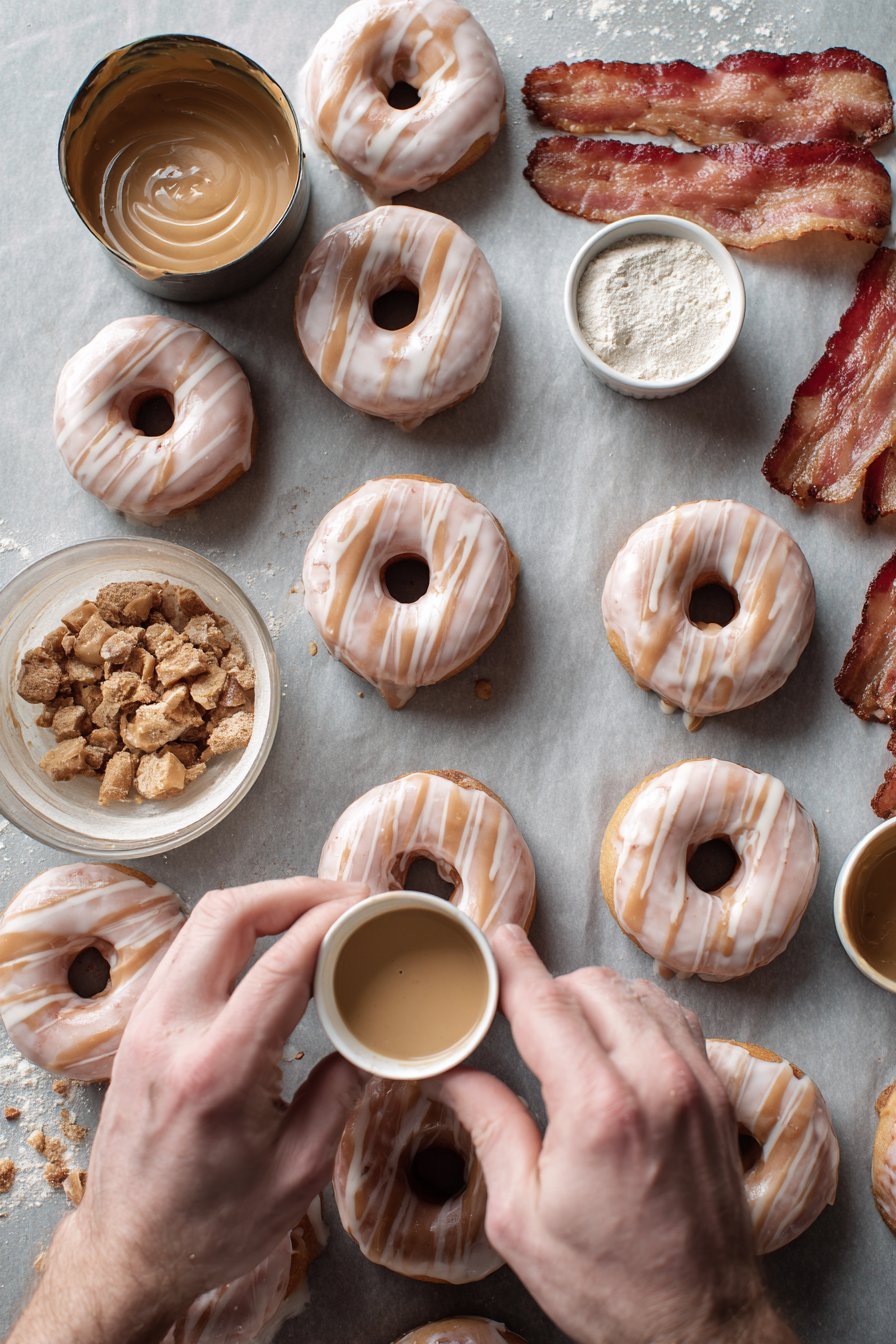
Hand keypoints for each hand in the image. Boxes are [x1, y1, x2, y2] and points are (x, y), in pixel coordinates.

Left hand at [8, 876, 367, 1343]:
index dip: (331, 921)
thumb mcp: (297, 1173)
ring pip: (202, 923)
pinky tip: (273, 943)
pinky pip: (188, 949)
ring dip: (264, 903)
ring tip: (318, 912)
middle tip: (347, 898)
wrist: (128, 1253)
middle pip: (229, 914)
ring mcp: (145, 1023)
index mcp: (215, 1072)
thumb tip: (378, 1036)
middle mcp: (170, 1032)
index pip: (280, 963)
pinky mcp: (139, 1026)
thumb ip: (340, 1094)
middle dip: (295, 891)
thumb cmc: (211, 1227)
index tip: (371, 907)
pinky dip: (236, 930)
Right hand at [425, 926, 796, 1343]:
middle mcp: (656, 1081)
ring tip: (561, 1029)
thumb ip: (488, 1125)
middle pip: (589, 984)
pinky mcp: (717, 1092)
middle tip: (513, 1007)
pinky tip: (613, 1041)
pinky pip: (673, 1016)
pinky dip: (636, 1012)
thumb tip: (448, 1070)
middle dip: (545, 986)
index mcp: (598, 1110)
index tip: (491, 940)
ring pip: (634, 991)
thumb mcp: (520, 1218)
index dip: (511, 964)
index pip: (545, 1002)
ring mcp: (695, 1081)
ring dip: (591, 996)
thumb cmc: (610, 1285)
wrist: (700, 1325)